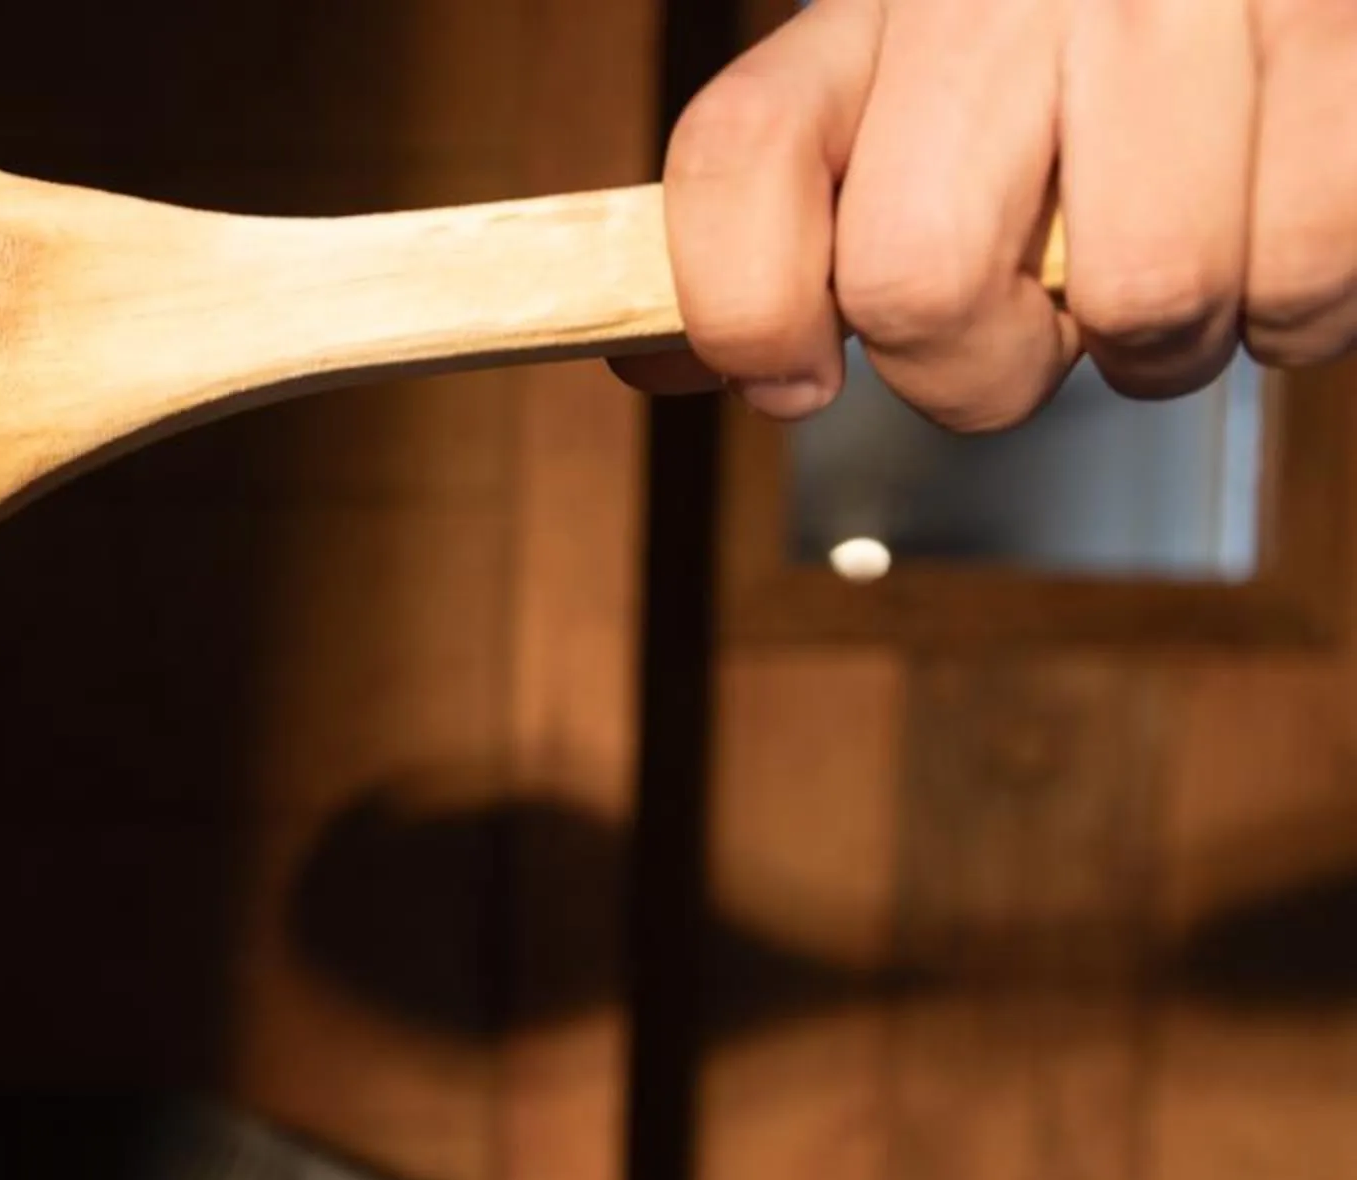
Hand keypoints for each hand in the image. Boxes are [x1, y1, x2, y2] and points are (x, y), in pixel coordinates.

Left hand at [616, 0, 1356, 430]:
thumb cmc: (1074, 38)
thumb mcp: (897, 87)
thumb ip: (778, 218)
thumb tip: (656, 361)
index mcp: (883, 4)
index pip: (735, 161)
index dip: (743, 315)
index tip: (793, 379)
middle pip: (918, 280)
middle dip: (981, 369)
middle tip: (1040, 318)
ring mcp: (1188, 2)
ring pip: (1141, 298)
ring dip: (1163, 342)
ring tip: (1177, 250)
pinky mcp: (1339, 38)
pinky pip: (1304, 272)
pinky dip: (1295, 305)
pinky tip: (1270, 224)